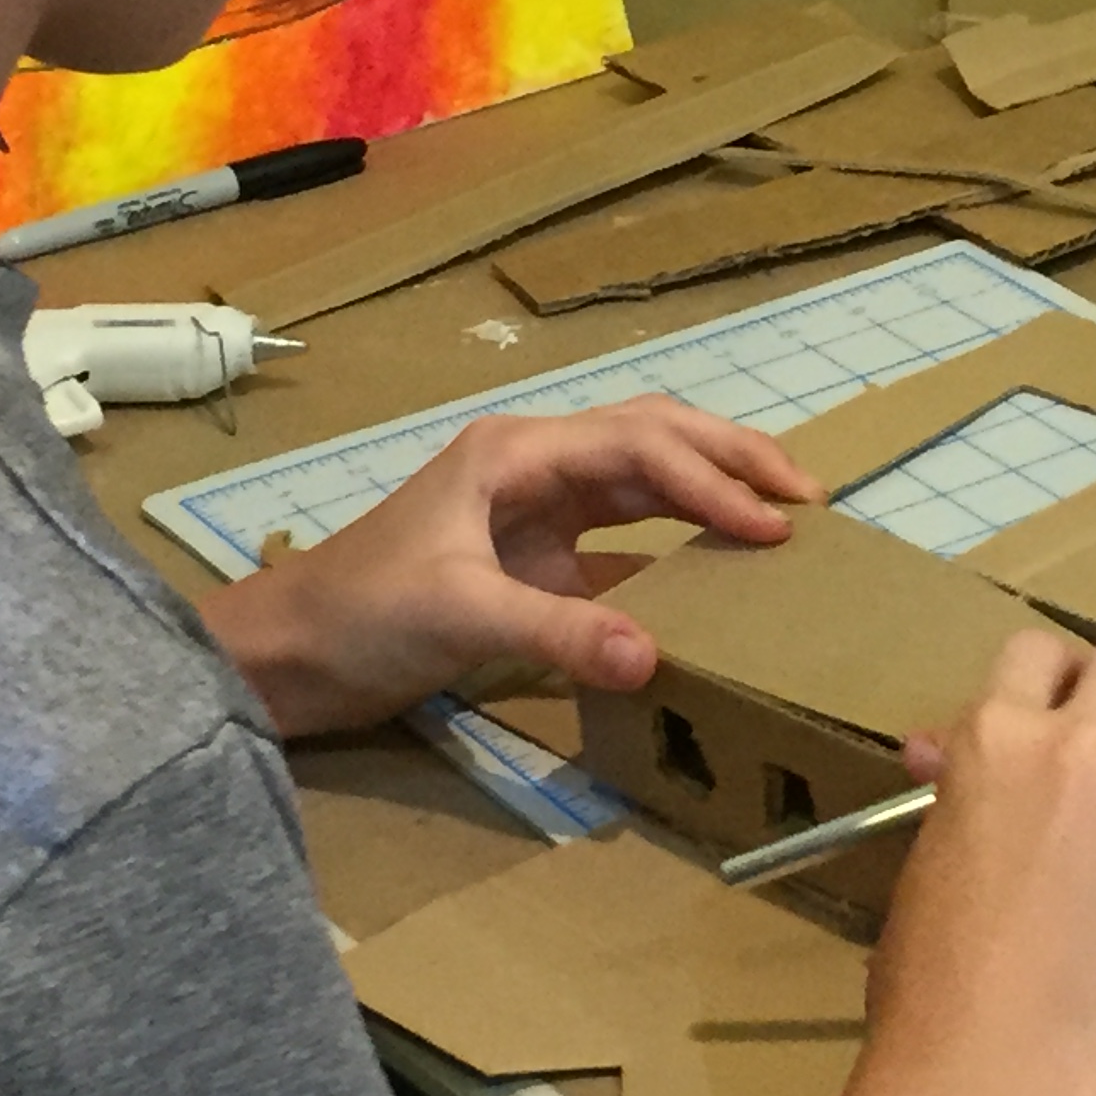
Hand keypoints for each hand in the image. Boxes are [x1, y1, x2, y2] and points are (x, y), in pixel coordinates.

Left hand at [194, 396, 818, 737]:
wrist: (289, 657)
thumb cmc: (358, 616)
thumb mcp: (457, 617)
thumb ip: (557, 631)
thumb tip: (655, 655)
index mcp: (515, 453)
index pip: (638, 448)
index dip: (710, 483)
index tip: (772, 527)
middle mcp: (534, 467)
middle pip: (653, 438)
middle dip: (731, 459)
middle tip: (807, 499)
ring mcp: (535, 512)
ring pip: (645, 480)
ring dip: (712, 493)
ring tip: (783, 519)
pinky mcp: (533, 561)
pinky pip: (624, 541)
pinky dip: (677, 548)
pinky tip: (719, 575)